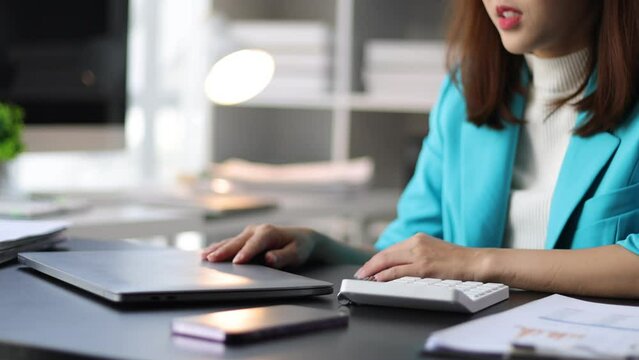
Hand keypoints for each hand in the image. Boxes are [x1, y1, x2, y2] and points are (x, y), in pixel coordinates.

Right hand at [201, 224, 315, 268]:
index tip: (237, 262)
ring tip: (203, 257)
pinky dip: (218, 247)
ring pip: (230, 241)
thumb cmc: (299, 247)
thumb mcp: (296, 254)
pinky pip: (230, 242)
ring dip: (216, 249)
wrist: (301, 238)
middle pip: (237, 242)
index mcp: (269, 233)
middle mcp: (256, 230)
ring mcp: (249, 233)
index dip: (246, 253)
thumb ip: (283, 257)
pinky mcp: (245, 238)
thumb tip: (269, 259)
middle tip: (210, 260)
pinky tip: (207, 252)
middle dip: (224, 251)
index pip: (255, 244)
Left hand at [354, 233, 483, 281]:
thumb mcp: (434, 251)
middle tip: (359, 273)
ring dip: (373, 270)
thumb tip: (399, 266)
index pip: (391, 249)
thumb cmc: (458, 260)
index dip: (376, 259)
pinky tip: (378, 279)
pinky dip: (386, 275)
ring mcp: (420, 254)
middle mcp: (417, 243)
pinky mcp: (425, 266)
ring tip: (364, 277)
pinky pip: (399, 270)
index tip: (367, 267)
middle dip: (370, 265)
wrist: (476, 262)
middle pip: (385, 253)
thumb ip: (417, 255)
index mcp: (418, 238)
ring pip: (388, 260)